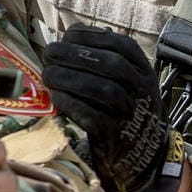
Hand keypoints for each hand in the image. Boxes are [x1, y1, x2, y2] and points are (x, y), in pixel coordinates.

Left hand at [41, 26, 169, 191]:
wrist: (143, 155)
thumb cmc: (124, 110)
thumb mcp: (127, 82)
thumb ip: (104, 60)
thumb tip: (66, 39)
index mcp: (144, 70)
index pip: (122, 45)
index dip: (91, 37)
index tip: (66, 36)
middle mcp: (143, 90)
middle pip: (112, 64)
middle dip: (75, 54)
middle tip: (49, 54)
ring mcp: (132, 114)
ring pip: (103, 90)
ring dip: (70, 78)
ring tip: (48, 75)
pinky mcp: (116, 136)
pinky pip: (93, 117)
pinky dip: (71, 104)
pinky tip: (56, 98)